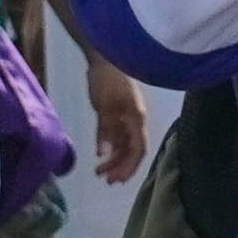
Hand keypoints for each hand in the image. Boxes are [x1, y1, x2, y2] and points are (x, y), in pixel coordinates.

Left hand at [86, 54, 150, 183]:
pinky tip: (101, 154)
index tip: (116, 180)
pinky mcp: (117, 112)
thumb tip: (104, 153)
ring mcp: (127, 117)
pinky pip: (117, 136)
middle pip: (133, 150)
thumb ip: (105, 130)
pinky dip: (110, 147)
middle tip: (105, 180)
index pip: (138, 149)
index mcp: (137, 119)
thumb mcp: (105, 106)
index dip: (129, 166)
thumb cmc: (107, 80)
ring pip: (124, 144)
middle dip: (121, 166)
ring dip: (114, 159)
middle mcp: (135, 121)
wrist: (104, 57)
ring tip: (99, 171)